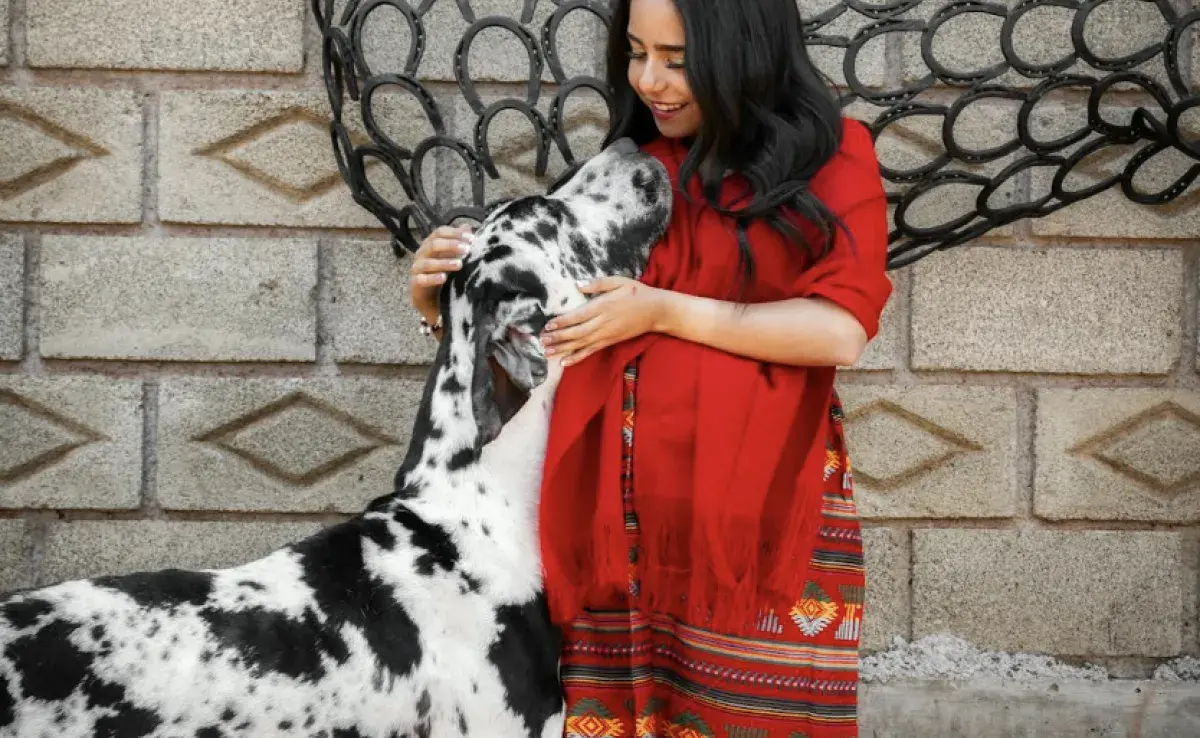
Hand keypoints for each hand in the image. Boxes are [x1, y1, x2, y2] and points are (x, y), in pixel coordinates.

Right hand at [409, 225, 472, 322]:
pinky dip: (432, 278)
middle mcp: (422, 254)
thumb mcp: (453, 258)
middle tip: (466, 250)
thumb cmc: (444, 275)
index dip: (454, 233)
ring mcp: (416, 269)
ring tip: (459, 265)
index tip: (471, 239)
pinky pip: (421, 280)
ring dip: (444, 263)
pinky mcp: (415, 285)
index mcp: (430, 245)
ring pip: (427, 263)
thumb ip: (459, 243)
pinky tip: (443, 278)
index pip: (439, 232)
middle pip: (433, 244)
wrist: (433, 301)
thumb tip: (468, 227)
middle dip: (451, 245)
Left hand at [540, 277, 668, 365]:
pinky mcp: (610, 341)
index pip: (578, 316)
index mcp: (603, 306)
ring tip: (546, 352)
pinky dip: (577, 357)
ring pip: (581, 344)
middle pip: (576, 332)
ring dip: (562, 348)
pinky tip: (565, 362)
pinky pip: (591, 351)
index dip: (562, 322)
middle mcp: (603, 322)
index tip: (548, 325)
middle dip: (557, 337)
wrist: (656, 311)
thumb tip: (577, 284)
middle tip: (541, 341)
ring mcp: (606, 334)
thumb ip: (597, 284)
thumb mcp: (618, 281)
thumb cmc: (637, 293)